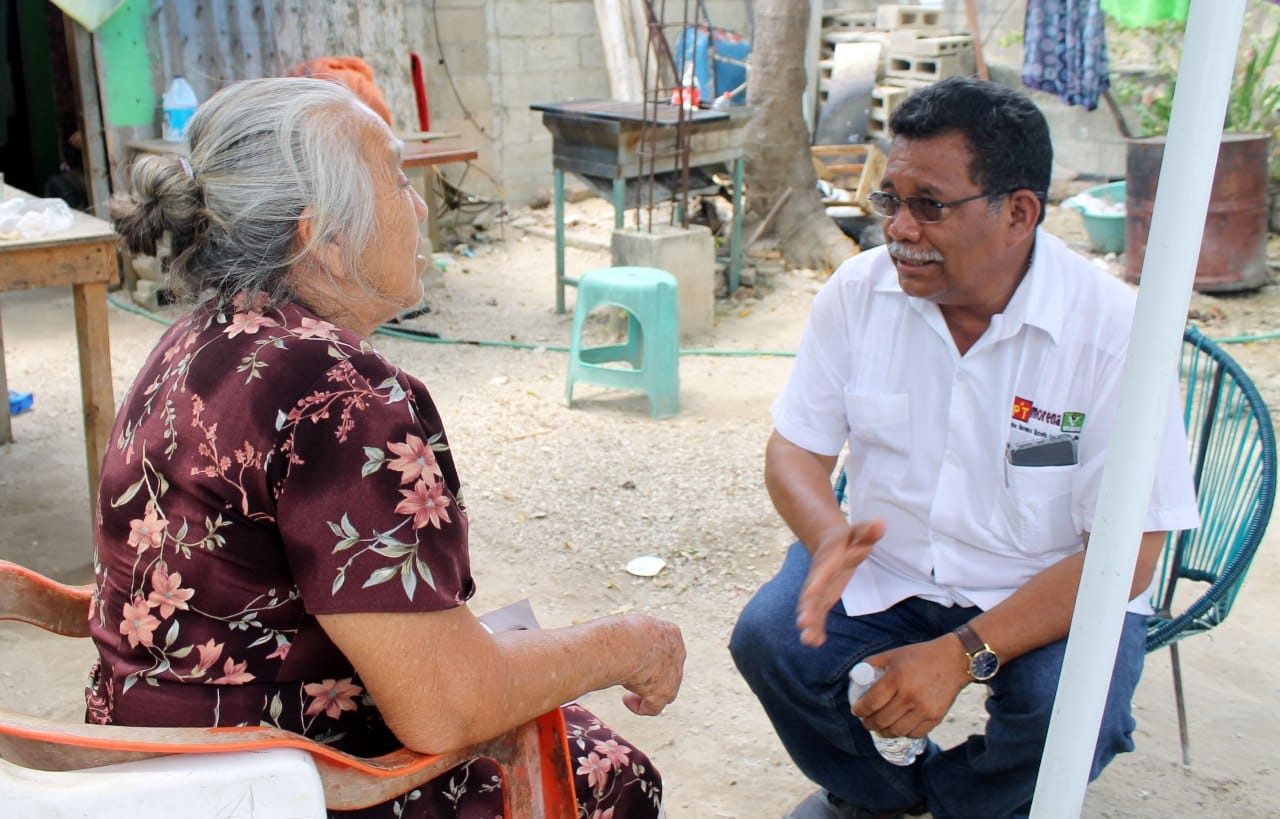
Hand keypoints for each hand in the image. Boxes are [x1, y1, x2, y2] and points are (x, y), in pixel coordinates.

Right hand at [619, 615, 685, 715]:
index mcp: (671, 633)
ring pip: (664, 691)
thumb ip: (632, 635)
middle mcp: (677, 654)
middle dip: (651, 675)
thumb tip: (619, 641)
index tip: (633, 658)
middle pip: (668, 670)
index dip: (650, 656)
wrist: (624, 643)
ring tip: (626, 687)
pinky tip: (625, 699)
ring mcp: (674, 675)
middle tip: (631, 674)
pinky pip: (653, 707)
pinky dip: (639, 706)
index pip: (666, 647)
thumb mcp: (630, 626)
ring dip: (647, 692)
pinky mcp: (664, 693)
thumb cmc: (620, 631)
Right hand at [795, 519, 885, 645]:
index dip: (815, 586)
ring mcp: (819, 591)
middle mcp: (818, 579)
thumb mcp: (859, 533)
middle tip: (803, 625)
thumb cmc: (848, 539)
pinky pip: (818, 615)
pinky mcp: (823, 599)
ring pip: (812, 609)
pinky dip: (816, 628)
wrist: (829, 542)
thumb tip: (881, 523)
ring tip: (808, 641)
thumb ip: (868, 531)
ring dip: (810, 625)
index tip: (810, 596)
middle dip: (807, 610)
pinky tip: (816, 643)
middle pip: (811, 596)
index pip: (820, 575)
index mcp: (826, 564)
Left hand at [851, 638, 969, 737]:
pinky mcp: (935, 717)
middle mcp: (909, 696)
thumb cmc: (919, 656)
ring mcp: (924, 709)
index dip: (859, 711)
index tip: (856, 711)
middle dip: (868, 724)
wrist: (953, 661)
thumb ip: (872, 664)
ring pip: (896, 731)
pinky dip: (902, 733)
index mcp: (896, 678)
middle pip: (881, 720)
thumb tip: (854, 677)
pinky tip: (898, 727)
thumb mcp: (893, 654)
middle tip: (865, 722)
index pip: (871, 703)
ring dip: (883, 732)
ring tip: (879, 728)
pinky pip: (914, 733)